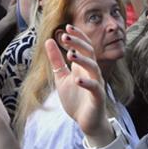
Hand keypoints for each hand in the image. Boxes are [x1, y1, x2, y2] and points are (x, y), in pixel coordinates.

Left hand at [46, 25, 110, 140]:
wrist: (86, 122)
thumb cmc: (76, 99)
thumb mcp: (61, 77)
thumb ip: (56, 60)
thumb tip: (49, 40)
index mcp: (84, 67)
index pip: (85, 46)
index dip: (78, 36)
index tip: (68, 27)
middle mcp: (92, 73)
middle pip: (90, 52)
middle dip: (78, 43)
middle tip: (65, 37)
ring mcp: (96, 84)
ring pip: (94, 68)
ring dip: (83, 60)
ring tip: (70, 54)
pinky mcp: (98, 98)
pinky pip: (95, 88)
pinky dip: (87, 83)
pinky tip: (77, 80)